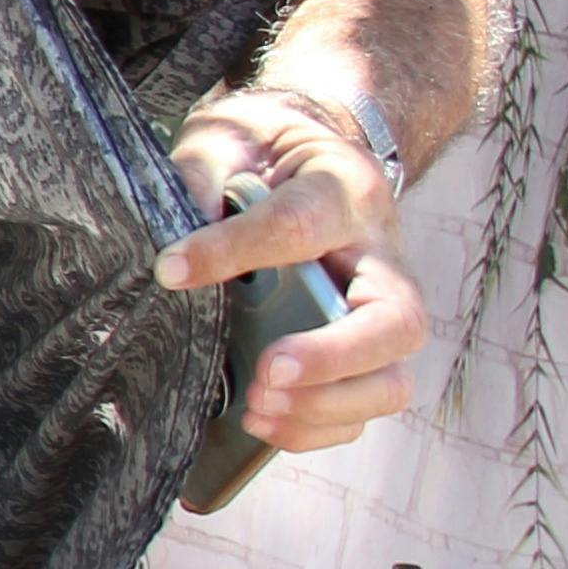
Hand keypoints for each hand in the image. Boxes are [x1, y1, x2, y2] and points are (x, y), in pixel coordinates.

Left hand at [159, 92, 424, 458]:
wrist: (308, 159)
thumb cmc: (266, 154)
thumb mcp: (231, 139)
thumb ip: (203, 178)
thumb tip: (173, 251)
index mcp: (344, 193)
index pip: (301, 226)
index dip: (235, 251)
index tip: (172, 270)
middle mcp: (382, 258)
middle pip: (395, 323)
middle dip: (335, 358)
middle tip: (269, 371)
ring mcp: (381, 313)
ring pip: (391, 380)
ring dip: (327, 406)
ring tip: (259, 407)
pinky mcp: (364, 354)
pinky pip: (361, 409)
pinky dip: (316, 428)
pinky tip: (263, 420)